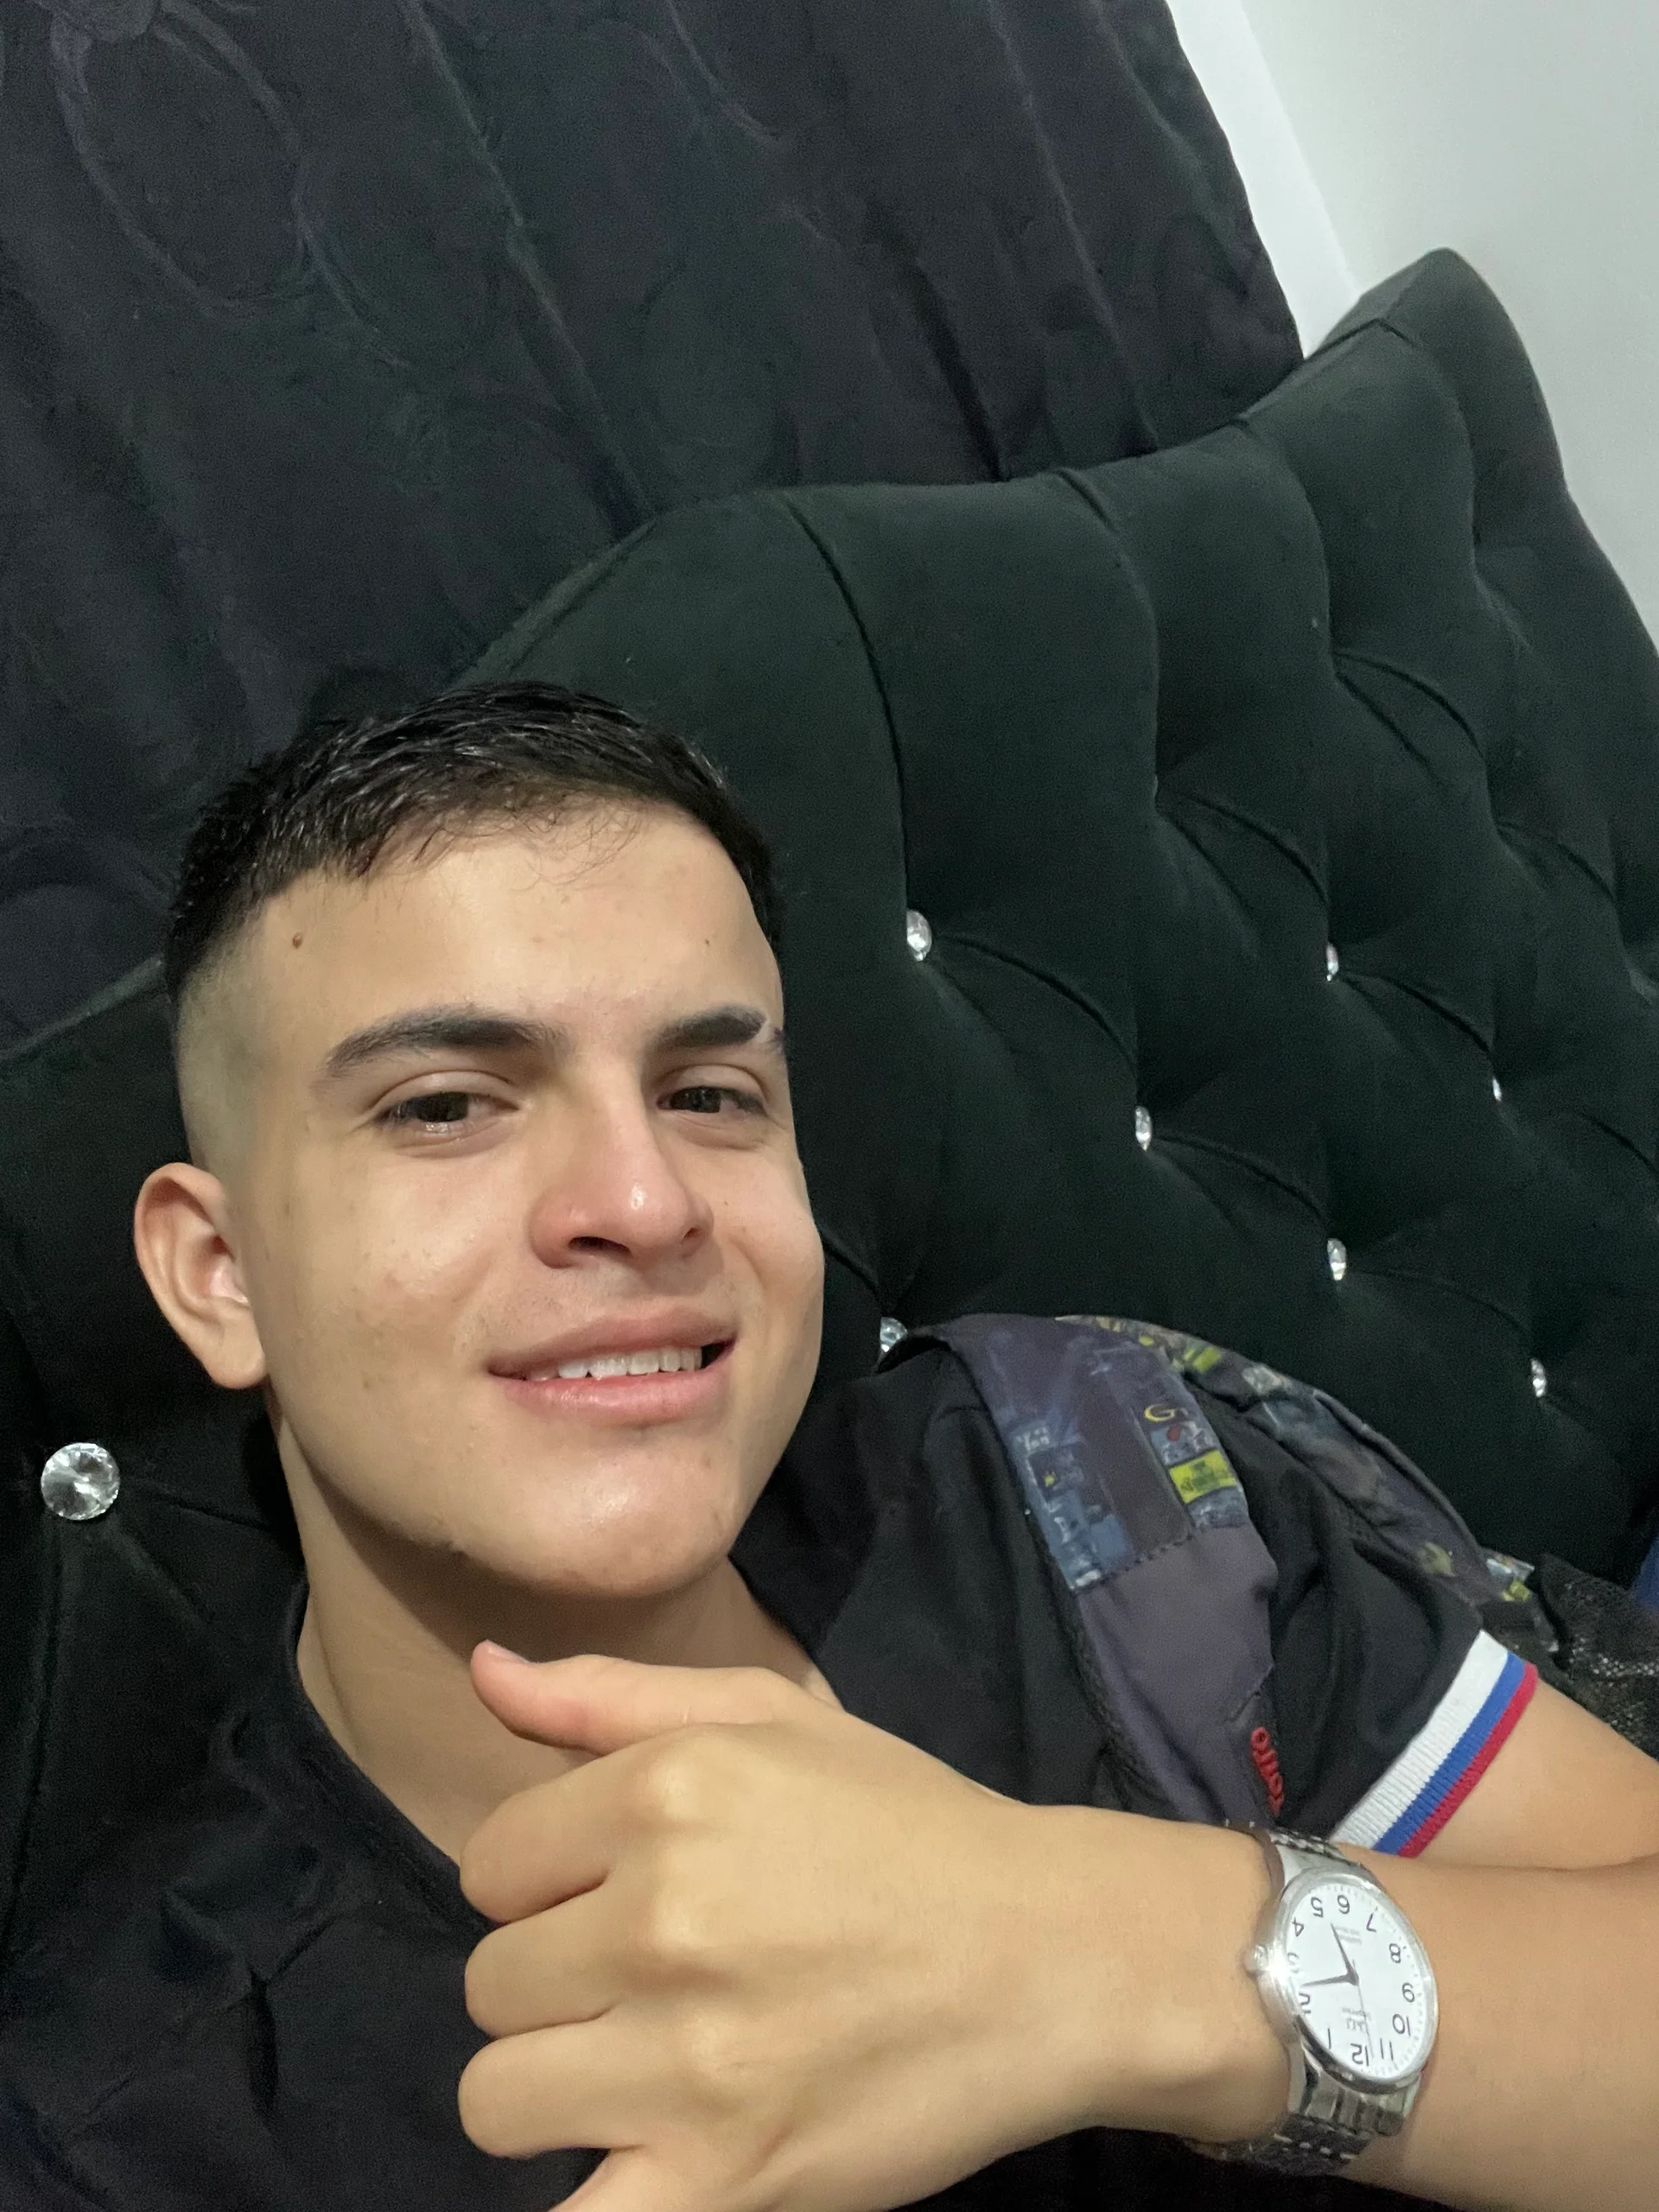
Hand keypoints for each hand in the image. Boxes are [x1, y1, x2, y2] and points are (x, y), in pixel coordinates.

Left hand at [456, 1649, 1117, 2211]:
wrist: (1055, 1958)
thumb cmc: (905, 1828)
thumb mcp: (770, 1717)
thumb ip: (609, 1696)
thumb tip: (481, 1672)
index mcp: (666, 1792)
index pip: (489, 1865)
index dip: (547, 1885)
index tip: (622, 1898)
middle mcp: (662, 1919)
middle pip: (489, 1983)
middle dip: (556, 1986)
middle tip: (655, 1985)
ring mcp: (687, 2061)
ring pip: (497, 2100)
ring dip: (558, 2092)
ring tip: (646, 2070)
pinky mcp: (724, 2183)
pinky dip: (590, 2202)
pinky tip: (636, 2167)